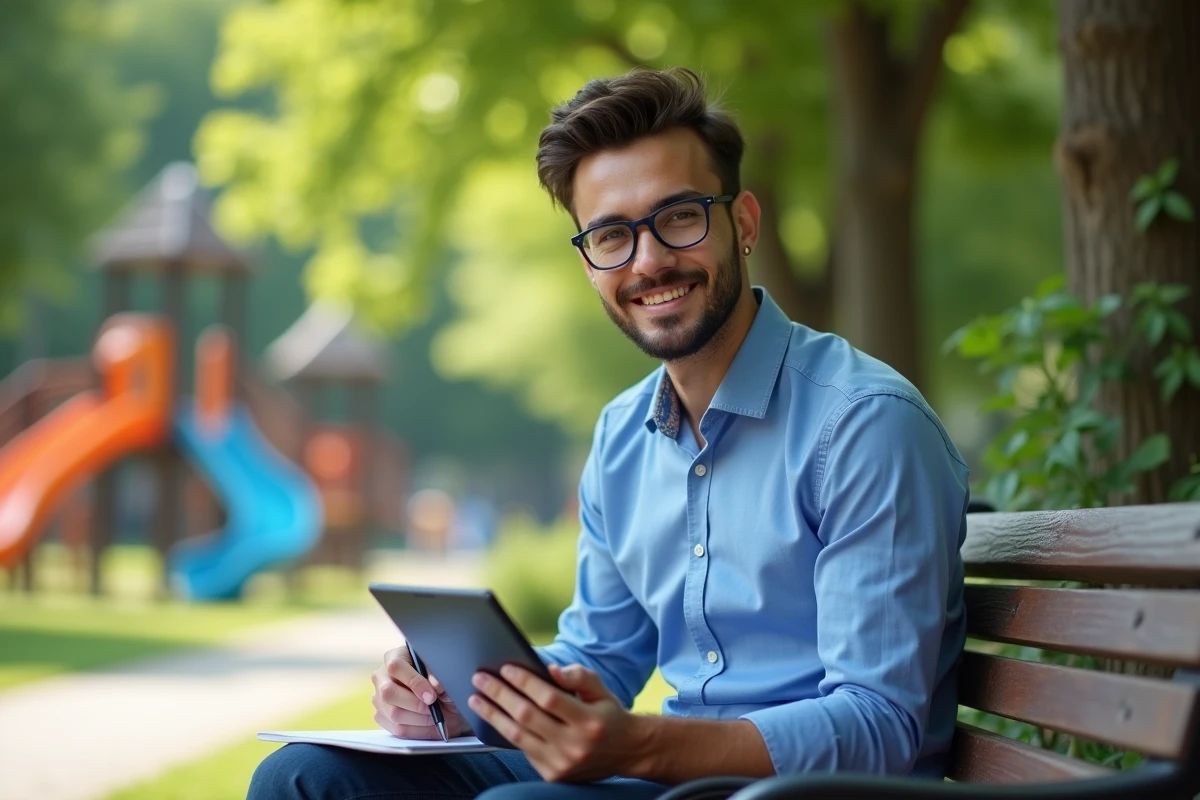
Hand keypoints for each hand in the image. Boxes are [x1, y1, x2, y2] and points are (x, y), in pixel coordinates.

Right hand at [371, 643, 471, 739]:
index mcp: (395, 657)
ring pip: (393, 713)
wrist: (443, 699)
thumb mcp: (443, 672)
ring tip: (435, 715)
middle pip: (388, 692)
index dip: (414, 682)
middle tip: (433, 707)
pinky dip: (418, 730)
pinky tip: (429, 724)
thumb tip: (435, 685)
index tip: (432, 695)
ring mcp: (378, 697)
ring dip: (419, 719)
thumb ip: (438, 675)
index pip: (395, 667)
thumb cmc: (440, 680)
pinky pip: (397, 729)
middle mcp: (381, 676)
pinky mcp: (382, 716)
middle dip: (415, 703)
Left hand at [467, 662, 645, 782]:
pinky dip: (506, 732)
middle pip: (527, 716)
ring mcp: (561, 764)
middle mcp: (574, 746)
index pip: (549, 698)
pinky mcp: (552, 775)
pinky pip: (522, 750)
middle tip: (480, 679)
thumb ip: (578, 676)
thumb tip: (550, 670)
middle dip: (499, 695)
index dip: (525, 682)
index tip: (506, 668)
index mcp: (588, 721)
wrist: (626, 752)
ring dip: (493, 715)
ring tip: (476, 699)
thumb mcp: (601, 690)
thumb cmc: (608, 715)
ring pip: (518, 736)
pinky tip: (493, 717)